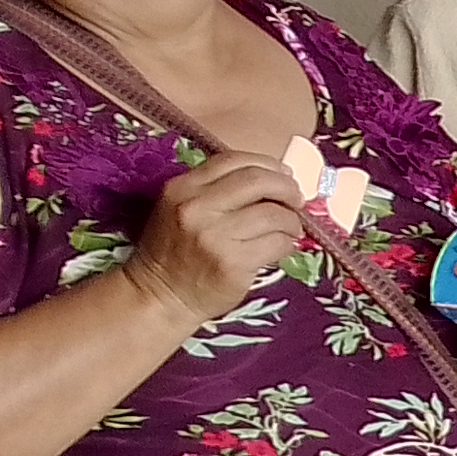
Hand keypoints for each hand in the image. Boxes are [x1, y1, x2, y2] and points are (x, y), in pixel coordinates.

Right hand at [125, 147, 314, 325]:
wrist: (159, 296)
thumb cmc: (175, 252)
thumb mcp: (181, 208)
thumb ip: (216, 190)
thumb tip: (274, 178)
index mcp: (183, 187)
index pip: (234, 159)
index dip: (268, 164)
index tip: (284, 176)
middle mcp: (196, 207)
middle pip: (258, 180)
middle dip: (287, 188)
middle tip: (297, 200)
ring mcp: (214, 235)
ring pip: (273, 213)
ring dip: (291, 221)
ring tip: (291, 229)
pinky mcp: (233, 262)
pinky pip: (276, 243)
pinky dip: (287, 243)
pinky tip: (282, 248)